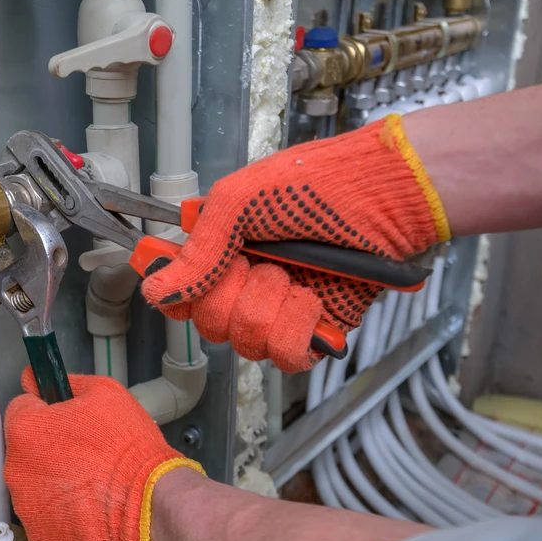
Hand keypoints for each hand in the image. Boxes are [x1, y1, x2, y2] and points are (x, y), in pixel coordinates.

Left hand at [3, 368, 202, 540]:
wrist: (149, 501)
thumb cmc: (128, 448)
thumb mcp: (104, 393)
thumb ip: (66, 382)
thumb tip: (38, 379)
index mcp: (25, 430)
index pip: (19, 408)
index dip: (44, 409)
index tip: (62, 418)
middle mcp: (16, 469)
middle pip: (23, 448)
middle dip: (46, 446)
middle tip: (82, 449)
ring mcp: (26, 505)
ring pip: (32, 482)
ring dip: (51, 479)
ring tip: (88, 477)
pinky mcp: (41, 533)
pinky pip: (45, 513)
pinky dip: (60, 509)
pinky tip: (86, 502)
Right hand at [142, 115, 449, 371]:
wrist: (385, 196)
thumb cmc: (316, 184)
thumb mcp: (240, 201)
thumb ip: (199, 249)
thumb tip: (156, 290)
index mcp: (223, 252)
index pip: (179, 295)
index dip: (178, 297)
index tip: (191, 283)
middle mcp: (247, 285)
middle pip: (209, 323)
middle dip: (232, 293)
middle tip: (258, 262)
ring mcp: (280, 311)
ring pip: (244, 343)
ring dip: (268, 306)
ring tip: (293, 276)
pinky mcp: (314, 333)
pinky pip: (284, 356)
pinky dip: (296, 329)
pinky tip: (311, 300)